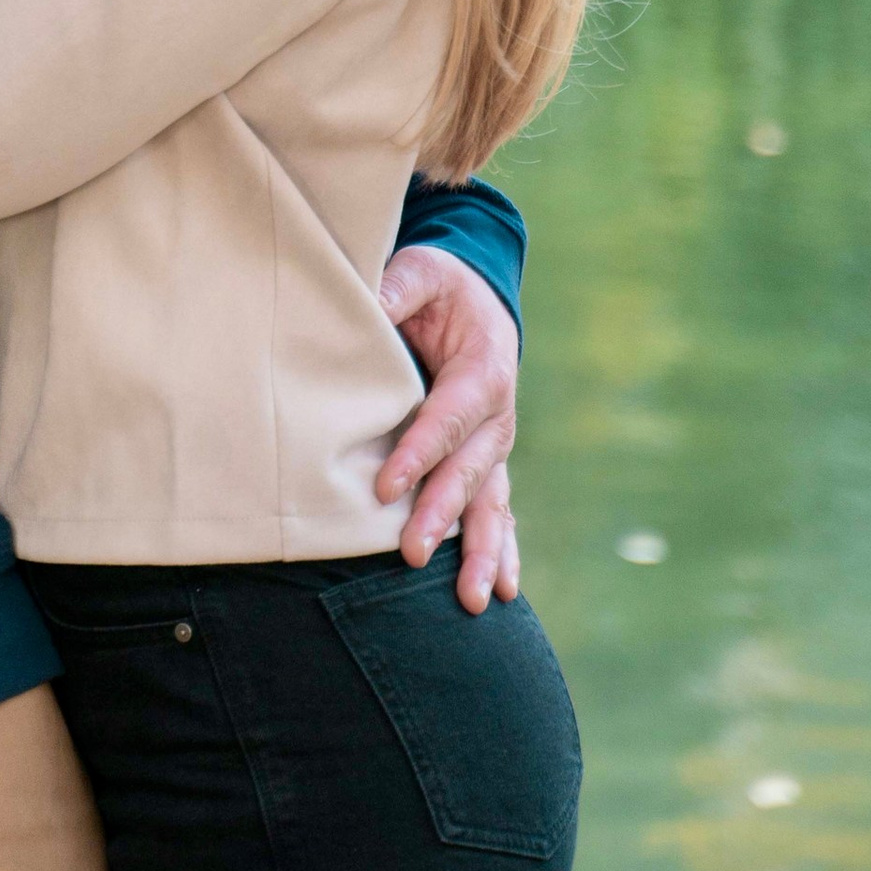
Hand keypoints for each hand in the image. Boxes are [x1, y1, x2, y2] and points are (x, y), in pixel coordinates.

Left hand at [375, 246, 522, 616]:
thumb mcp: (420, 270)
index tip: (386, 487)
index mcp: (484, 365)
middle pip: (469, 469)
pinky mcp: (487, 461)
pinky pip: (498, 511)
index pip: (449, 415)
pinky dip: (501, 550)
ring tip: (472, 600)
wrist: (477, 298)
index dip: (420, 451)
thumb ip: (397, 288)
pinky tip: (501, 591)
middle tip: (410, 553)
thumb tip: (369, 305)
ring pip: (490, 502)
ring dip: (481, 551)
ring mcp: (496, 443)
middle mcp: (498, 413)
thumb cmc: (439, 286)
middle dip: (440, 513)